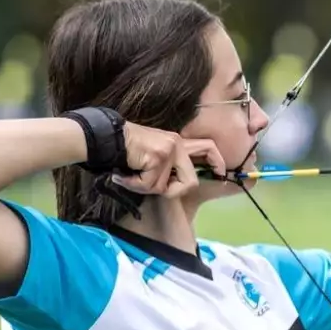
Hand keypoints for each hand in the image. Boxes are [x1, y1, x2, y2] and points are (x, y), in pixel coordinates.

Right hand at [110, 123, 225, 197]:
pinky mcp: (158, 157)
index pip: (209, 147)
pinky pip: (151, 185)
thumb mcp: (156, 155)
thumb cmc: (129, 150)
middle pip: (191, 182)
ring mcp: (169, 150)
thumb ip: (170, 167)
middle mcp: (178, 144)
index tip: (221, 176)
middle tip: (156, 189)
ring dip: (145, 187)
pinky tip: (125, 175)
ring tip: (132, 176)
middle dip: (174, 192)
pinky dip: (135, 185)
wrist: (108, 137)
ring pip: (164, 187)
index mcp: (179, 142)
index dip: (218, 162)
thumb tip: (179, 186)